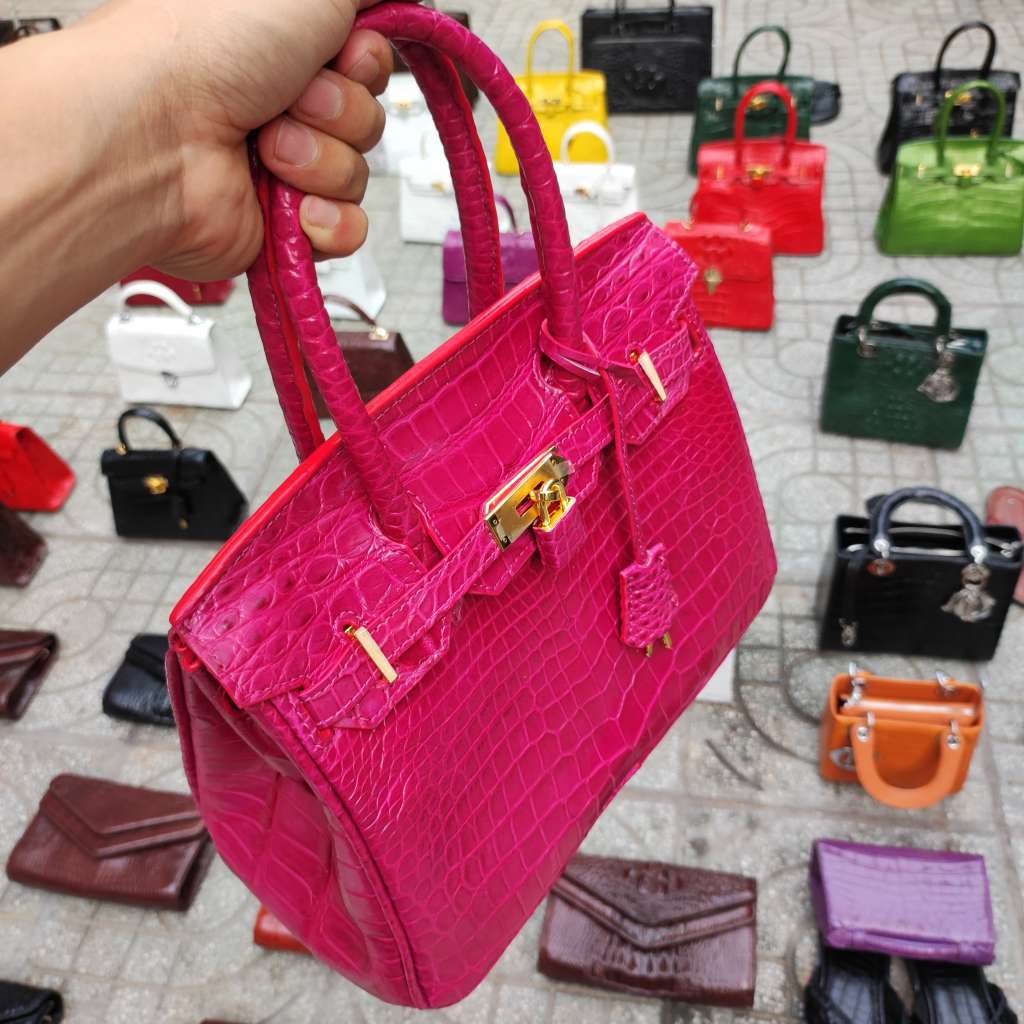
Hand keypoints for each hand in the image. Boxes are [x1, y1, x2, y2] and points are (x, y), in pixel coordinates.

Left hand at [91, 0, 393, 279]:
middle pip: (367, 116)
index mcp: (283, 42)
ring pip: (358, 174)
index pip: (367, 59)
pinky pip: (346, 229)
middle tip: (291, 98)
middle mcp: (279, 100)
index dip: (365, 60)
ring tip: (267, 148)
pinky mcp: (281, 223)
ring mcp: (280, 165)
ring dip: (323, 160)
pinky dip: (327, 219)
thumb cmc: (202, 48)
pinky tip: (293, 205)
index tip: (342, 51)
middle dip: (339, 110)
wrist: (155, 137)